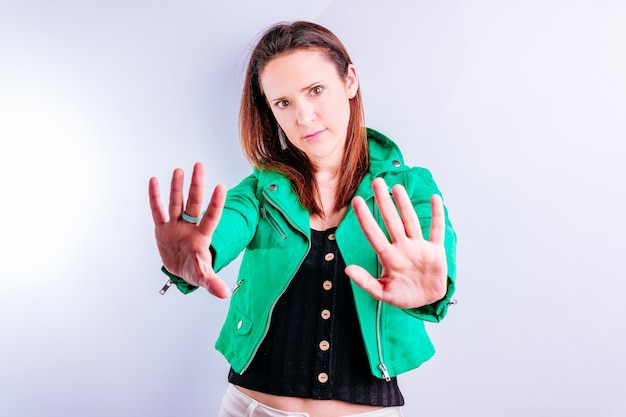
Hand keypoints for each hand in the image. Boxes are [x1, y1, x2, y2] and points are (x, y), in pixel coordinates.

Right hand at [148, 162, 229, 297]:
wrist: (180, 270)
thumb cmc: (194, 270)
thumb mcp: (203, 277)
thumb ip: (212, 282)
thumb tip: (225, 294)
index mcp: (202, 237)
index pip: (211, 218)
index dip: (216, 204)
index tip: (221, 187)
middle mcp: (189, 227)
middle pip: (194, 204)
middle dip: (196, 186)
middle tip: (200, 166)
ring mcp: (175, 226)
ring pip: (176, 203)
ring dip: (177, 187)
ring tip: (179, 169)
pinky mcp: (161, 229)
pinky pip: (157, 211)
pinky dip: (155, 197)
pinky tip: (154, 180)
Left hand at [345, 178, 447, 308]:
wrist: (426, 302)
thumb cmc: (403, 296)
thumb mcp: (382, 293)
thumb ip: (366, 282)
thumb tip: (348, 269)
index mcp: (389, 257)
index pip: (374, 233)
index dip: (365, 218)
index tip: (356, 201)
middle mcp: (403, 247)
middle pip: (391, 220)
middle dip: (384, 201)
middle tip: (377, 182)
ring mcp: (419, 247)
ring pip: (410, 221)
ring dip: (404, 204)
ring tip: (396, 188)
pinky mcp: (435, 251)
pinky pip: (436, 230)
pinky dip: (437, 215)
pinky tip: (435, 199)